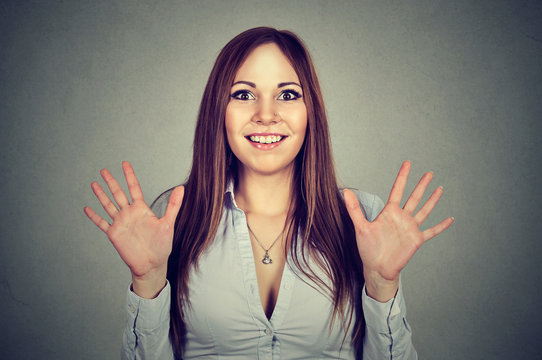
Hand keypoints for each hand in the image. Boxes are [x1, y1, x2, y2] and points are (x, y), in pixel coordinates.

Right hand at [84, 161, 183, 297]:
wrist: (152, 264)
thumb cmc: (162, 245)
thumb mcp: (168, 223)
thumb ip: (173, 205)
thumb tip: (181, 188)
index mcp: (141, 209)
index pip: (134, 188)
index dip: (129, 176)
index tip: (125, 164)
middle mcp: (129, 214)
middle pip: (118, 194)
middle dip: (111, 182)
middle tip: (104, 170)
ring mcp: (121, 223)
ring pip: (108, 205)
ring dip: (101, 195)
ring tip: (94, 184)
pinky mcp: (114, 234)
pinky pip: (101, 223)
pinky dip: (94, 216)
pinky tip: (86, 208)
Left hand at [344, 161, 453, 301]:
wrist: (377, 268)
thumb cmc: (367, 248)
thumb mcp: (361, 227)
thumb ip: (354, 209)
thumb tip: (346, 192)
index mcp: (389, 212)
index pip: (397, 190)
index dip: (403, 177)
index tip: (407, 163)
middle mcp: (401, 217)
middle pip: (414, 197)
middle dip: (422, 185)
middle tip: (430, 173)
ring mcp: (410, 228)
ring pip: (424, 210)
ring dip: (432, 200)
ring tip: (440, 189)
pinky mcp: (416, 240)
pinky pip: (431, 231)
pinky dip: (441, 226)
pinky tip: (450, 219)